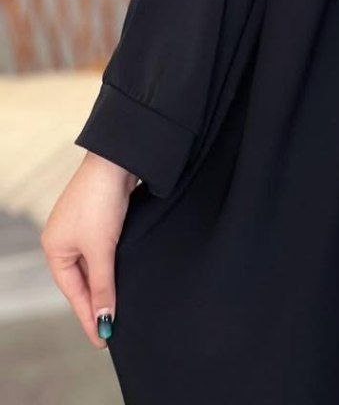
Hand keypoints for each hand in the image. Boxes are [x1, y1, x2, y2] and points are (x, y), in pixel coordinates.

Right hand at [40, 152, 137, 347]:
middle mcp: (63, 239)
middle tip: (111, 330)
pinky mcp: (99, 217)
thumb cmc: (101, 203)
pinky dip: (111, 265)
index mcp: (55, 249)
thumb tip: (103, 319)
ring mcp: (81, 227)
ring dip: (106, 284)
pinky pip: (102, 251)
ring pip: (93, 266)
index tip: (102, 340)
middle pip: (81, 281)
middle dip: (96, 303)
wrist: (117, 160)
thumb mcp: (102, 249)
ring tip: (117, 309)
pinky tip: (122, 276)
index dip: (88, 316)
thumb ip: (104, 285)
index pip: (73, 292)